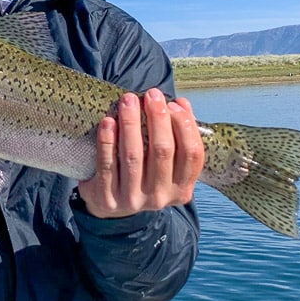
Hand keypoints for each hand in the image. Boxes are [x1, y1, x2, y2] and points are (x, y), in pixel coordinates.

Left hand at [76, 90, 203, 218]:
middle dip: (158, 118)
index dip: (185, 126)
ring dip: (131, 124)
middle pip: (163, 151)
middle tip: (151, 94)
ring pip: (134, 156)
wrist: (111, 205)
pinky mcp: (108, 198)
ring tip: (128, 100)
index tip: (173, 104)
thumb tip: (181, 104)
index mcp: (181, 189)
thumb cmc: (143, 173)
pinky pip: (107, 165)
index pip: (192, 155)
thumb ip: (176, 135)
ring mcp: (133, 200)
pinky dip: (107, 141)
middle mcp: (160, 197)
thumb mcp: (166, 164)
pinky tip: (108, 121)